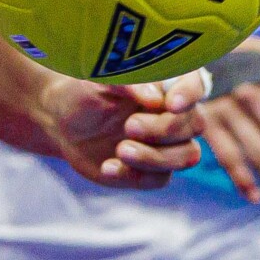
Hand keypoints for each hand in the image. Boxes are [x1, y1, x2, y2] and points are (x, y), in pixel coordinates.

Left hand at [46, 70, 207, 189]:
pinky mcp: (152, 171)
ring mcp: (166, 145)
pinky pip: (159, 179)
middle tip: (130, 126)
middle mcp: (173, 114)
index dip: (190, 94)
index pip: (195, 84)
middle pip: (195, 125)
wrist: (64, 122)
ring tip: (121, 150)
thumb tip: (155, 98)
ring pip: (187, 156)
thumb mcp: (99, 80)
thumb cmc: (85, 93)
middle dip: (164, 129)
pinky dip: (135, 175)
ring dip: (155, 157)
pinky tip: (108, 167)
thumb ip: (127, 82)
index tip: (171, 104)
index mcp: (166, 84)